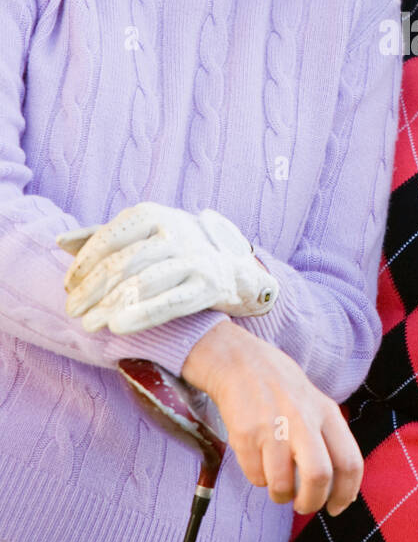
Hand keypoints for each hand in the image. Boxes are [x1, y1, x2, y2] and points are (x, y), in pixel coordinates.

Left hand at [57, 203, 278, 332]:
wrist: (232, 264)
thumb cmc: (174, 247)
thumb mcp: (142, 232)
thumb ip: (102, 236)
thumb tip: (60, 241)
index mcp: (152, 214)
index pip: (109, 238)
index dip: (84, 264)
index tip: (68, 287)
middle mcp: (174, 232)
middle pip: (123, 262)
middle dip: (92, 289)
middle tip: (72, 310)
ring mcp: (193, 259)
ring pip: (143, 283)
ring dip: (110, 306)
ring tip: (89, 324)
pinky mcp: (207, 286)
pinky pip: (170, 302)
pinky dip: (141, 314)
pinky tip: (118, 326)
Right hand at [182, 321, 363, 511]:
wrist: (241, 364)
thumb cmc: (283, 390)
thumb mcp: (316, 404)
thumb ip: (330, 439)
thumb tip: (343, 489)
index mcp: (327, 413)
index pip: (350, 462)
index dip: (346, 493)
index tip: (337, 507)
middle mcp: (303, 420)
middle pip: (319, 477)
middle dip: (311, 502)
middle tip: (303, 505)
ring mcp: (273, 428)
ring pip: (283, 485)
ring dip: (280, 495)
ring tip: (278, 486)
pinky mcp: (246, 435)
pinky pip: (256, 477)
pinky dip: (258, 479)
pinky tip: (258, 462)